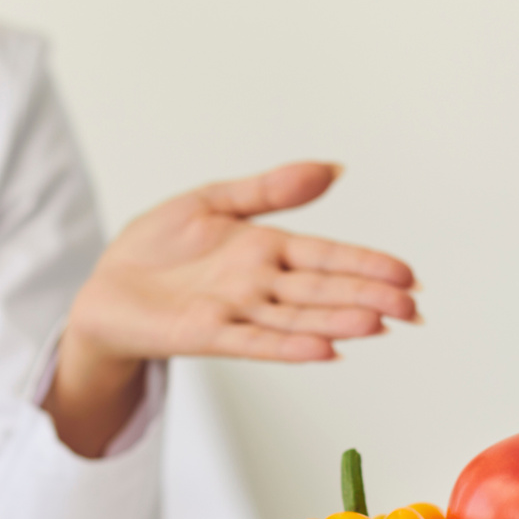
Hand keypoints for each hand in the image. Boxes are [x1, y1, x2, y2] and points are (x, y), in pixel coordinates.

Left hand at [45, 161, 417, 455]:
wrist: (105, 288)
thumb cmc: (155, 249)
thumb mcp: (213, 201)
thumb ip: (271, 191)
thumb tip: (332, 169)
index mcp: (266, 250)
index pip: (328, 256)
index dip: (367, 264)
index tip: (408, 275)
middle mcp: (259, 285)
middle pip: (323, 289)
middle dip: (369, 296)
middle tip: (413, 307)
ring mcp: (236, 312)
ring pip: (298, 317)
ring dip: (338, 321)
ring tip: (378, 324)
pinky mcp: (206, 334)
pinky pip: (254, 341)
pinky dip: (288, 346)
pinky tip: (324, 349)